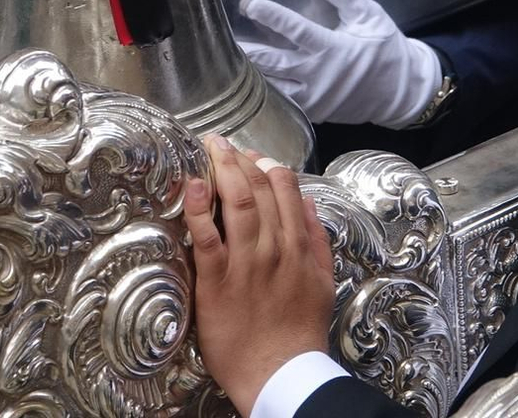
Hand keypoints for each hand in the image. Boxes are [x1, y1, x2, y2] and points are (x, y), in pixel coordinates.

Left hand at [185, 137, 334, 416]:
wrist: (280, 375)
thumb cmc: (299, 333)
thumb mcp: (323, 283)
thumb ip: (317, 240)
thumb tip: (307, 203)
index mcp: (298, 248)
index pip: (286, 190)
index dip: (267, 165)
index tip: (252, 155)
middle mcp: (274, 249)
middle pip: (259, 190)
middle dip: (240, 159)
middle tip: (221, 142)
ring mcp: (245, 263)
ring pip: (237, 204)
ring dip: (222, 170)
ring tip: (210, 148)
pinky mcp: (217, 281)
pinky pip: (207, 238)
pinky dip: (199, 210)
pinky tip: (194, 187)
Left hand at [239, 0, 440, 127]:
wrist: (402, 92)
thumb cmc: (385, 49)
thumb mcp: (370, 16)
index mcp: (333, 49)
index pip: (294, 29)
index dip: (270, 15)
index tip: (250, 2)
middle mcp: (319, 76)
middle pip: (273, 62)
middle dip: (249, 48)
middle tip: (224, 35)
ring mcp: (314, 98)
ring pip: (273, 86)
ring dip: (250, 72)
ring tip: (226, 59)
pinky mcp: (313, 113)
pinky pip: (283, 101)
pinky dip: (265, 89)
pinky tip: (248, 78)